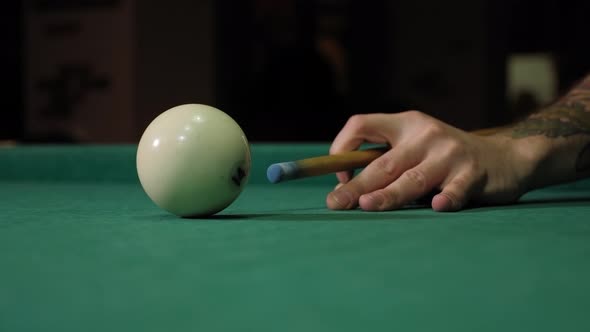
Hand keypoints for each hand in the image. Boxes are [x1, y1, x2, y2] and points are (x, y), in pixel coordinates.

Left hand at [326, 111, 529, 211]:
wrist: (505, 158)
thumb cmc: (445, 159)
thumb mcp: (416, 148)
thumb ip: (386, 163)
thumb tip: (346, 191)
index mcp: (405, 124)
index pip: (363, 124)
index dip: (344, 146)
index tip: (340, 175)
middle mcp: (425, 134)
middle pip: (384, 162)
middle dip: (358, 184)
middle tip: (336, 203)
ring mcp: (450, 153)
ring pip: (414, 178)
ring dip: (389, 194)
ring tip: (368, 206)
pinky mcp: (473, 174)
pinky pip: (455, 189)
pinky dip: (447, 198)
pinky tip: (438, 207)